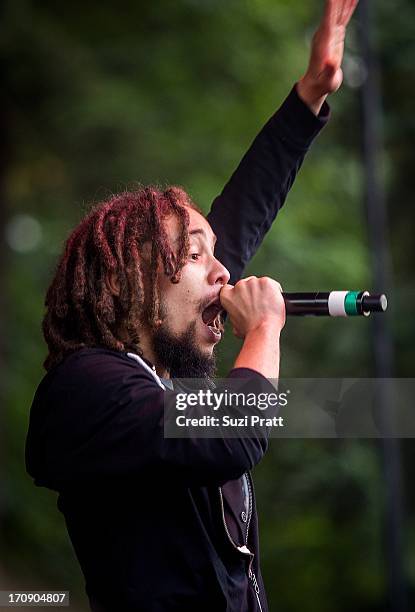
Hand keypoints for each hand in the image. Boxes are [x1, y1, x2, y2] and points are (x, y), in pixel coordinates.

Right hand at [220, 276, 285, 338]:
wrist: (263, 330)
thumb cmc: (251, 330)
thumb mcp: (235, 324)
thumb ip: (234, 313)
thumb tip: (239, 314)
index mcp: (227, 295)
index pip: (230, 288)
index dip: (239, 294)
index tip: (244, 299)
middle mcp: (238, 286)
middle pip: (246, 284)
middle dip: (251, 293)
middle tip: (258, 305)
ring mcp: (253, 283)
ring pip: (258, 284)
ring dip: (262, 291)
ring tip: (267, 305)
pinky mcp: (266, 282)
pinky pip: (271, 284)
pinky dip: (274, 291)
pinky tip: (273, 301)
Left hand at [297, 0, 358, 114]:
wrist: (316, 85)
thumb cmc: (321, 84)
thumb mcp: (326, 80)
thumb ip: (329, 71)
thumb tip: (331, 62)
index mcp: (323, 42)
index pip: (329, 19)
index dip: (332, 6)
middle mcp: (325, 34)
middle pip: (335, 10)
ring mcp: (330, 33)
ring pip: (340, 10)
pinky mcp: (336, 34)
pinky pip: (344, 16)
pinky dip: (349, 5)